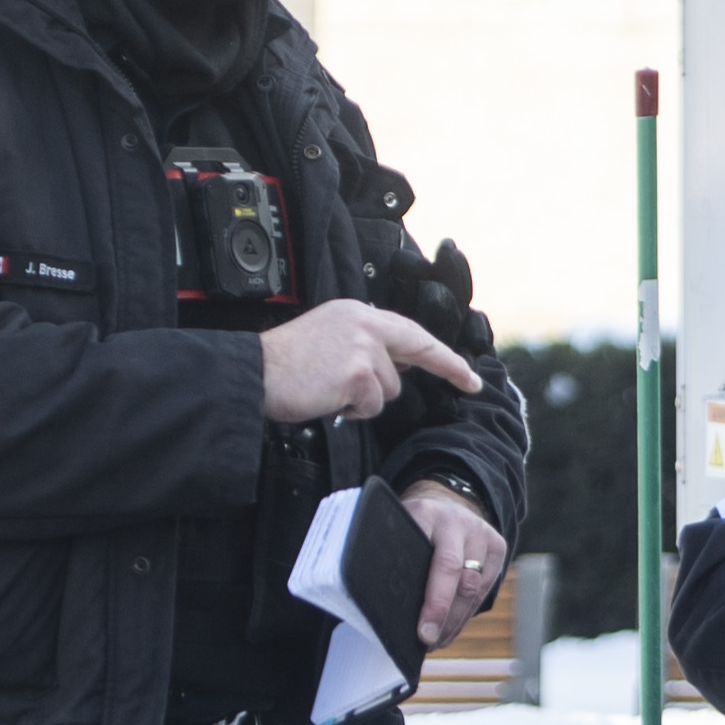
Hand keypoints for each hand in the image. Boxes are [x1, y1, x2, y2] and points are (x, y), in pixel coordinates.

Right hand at [260, 299, 475, 424]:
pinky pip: (372, 406)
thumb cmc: (285, 364)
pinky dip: (353, 411)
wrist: (254, 373)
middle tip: (470, 383)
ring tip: (330, 390)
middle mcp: (365, 324)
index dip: (441, 353)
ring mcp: (364, 348)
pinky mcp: (358, 374)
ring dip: (365, 399)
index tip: (466, 370)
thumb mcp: (329, 338)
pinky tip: (327, 398)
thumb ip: (365, 346)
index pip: (410, 331)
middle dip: (449, 368)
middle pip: (418, 351)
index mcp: (357, 313)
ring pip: (390, 389)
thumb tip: (399, 366)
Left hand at [399, 481, 506, 647]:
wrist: (446, 501)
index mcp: (426, 515)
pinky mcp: (498, 546)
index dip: (432, 602)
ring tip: (437, 641)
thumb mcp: (398, 531)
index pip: (437, 563)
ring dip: (455, 620)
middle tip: (428, 642)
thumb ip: (397, 558)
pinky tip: (450, 628)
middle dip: (444, 615)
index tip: (420, 632)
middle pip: (458, 577)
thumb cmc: (412, 527)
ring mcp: (482, 533)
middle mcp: (458, 522)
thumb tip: (391, 612)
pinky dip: (466, 612)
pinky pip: (485, 588)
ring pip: (474, 587)